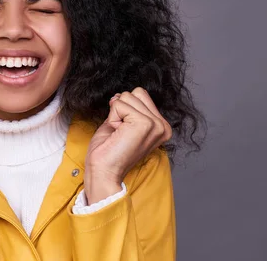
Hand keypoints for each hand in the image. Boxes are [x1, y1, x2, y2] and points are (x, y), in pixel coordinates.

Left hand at [84, 87, 171, 203]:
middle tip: (120, 132)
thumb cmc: (108, 151)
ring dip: (116, 114)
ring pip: (127, 97)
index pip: (141, 94)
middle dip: (120, 109)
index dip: (124, 109)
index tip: (123, 130)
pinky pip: (119, 104)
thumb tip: (121, 94)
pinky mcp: (145, 124)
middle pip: (136, 92)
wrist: (103, 172)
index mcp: (161, 126)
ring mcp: (156, 125)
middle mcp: (163, 126)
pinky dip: (113, 118)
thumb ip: (126, 108)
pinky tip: (117, 134)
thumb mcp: (121, 123)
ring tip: (119, 134)